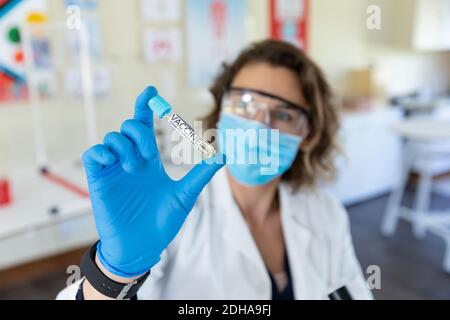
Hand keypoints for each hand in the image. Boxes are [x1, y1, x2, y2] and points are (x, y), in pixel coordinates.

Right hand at [82, 86, 224, 277]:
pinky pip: (93, 154)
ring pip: (111, 138)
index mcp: (149, 161)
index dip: (145, 106)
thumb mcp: (185, 195)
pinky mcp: (99, 180)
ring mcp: (113, 170)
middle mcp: (131, 160)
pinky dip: (101, 152)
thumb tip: (224, 154)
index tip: (150, 90)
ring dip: (123, 145)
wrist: (142, 246)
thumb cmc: (162, 222)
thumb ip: (202, 173)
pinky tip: (112, 161)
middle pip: (128, 127)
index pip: (145, 126)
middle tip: (146, 154)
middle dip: (138, 132)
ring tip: (132, 166)